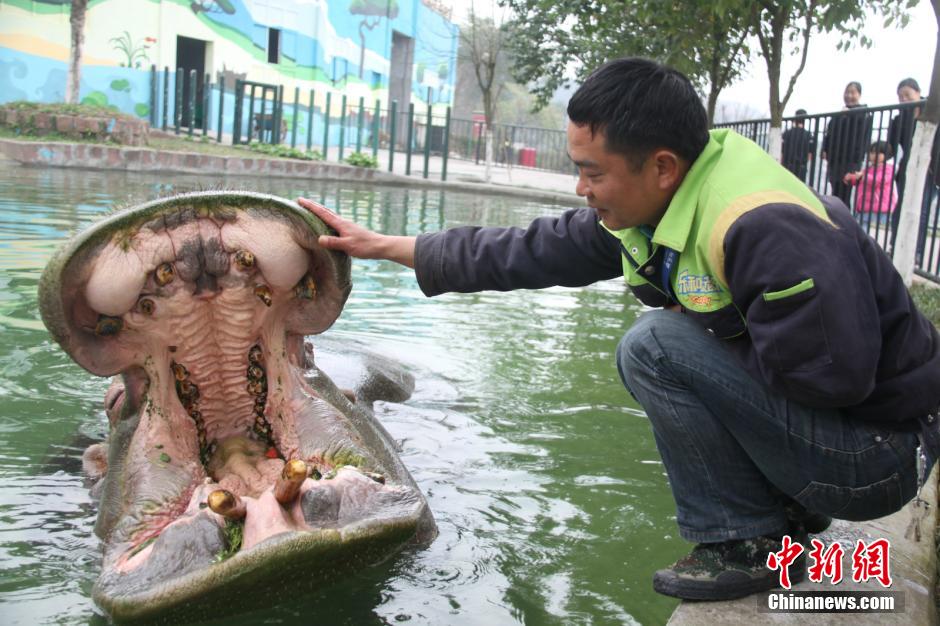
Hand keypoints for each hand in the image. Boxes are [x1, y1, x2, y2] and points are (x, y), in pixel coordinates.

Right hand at [296, 197, 416, 267]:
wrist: (380, 246)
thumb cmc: (365, 246)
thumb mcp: (348, 246)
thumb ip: (334, 242)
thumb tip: (319, 239)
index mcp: (340, 224)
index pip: (322, 213)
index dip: (311, 206)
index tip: (300, 200)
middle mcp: (342, 222)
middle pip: (325, 211)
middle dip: (313, 206)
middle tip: (302, 201)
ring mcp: (346, 226)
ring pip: (330, 216)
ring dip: (319, 212)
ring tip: (311, 210)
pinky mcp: (349, 231)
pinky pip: (334, 222)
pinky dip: (326, 219)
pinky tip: (326, 224)